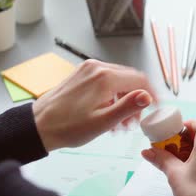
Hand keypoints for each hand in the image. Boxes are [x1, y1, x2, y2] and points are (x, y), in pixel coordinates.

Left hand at [33, 59, 156, 151]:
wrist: (39, 125)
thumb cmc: (68, 127)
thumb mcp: (103, 122)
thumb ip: (128, 107)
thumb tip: (147, 96)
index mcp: (105, 78)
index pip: (139, 80)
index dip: (151, 94)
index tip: (156, 107)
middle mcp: (97, 68)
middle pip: (129, 79)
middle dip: (136, 100)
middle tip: (135, 121)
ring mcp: (88, 70)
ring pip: (118, 80)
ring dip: (124, 99)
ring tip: (121, 122)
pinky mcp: (81, 75)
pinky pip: (105, 81)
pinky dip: (112, 95)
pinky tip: (108, 113)